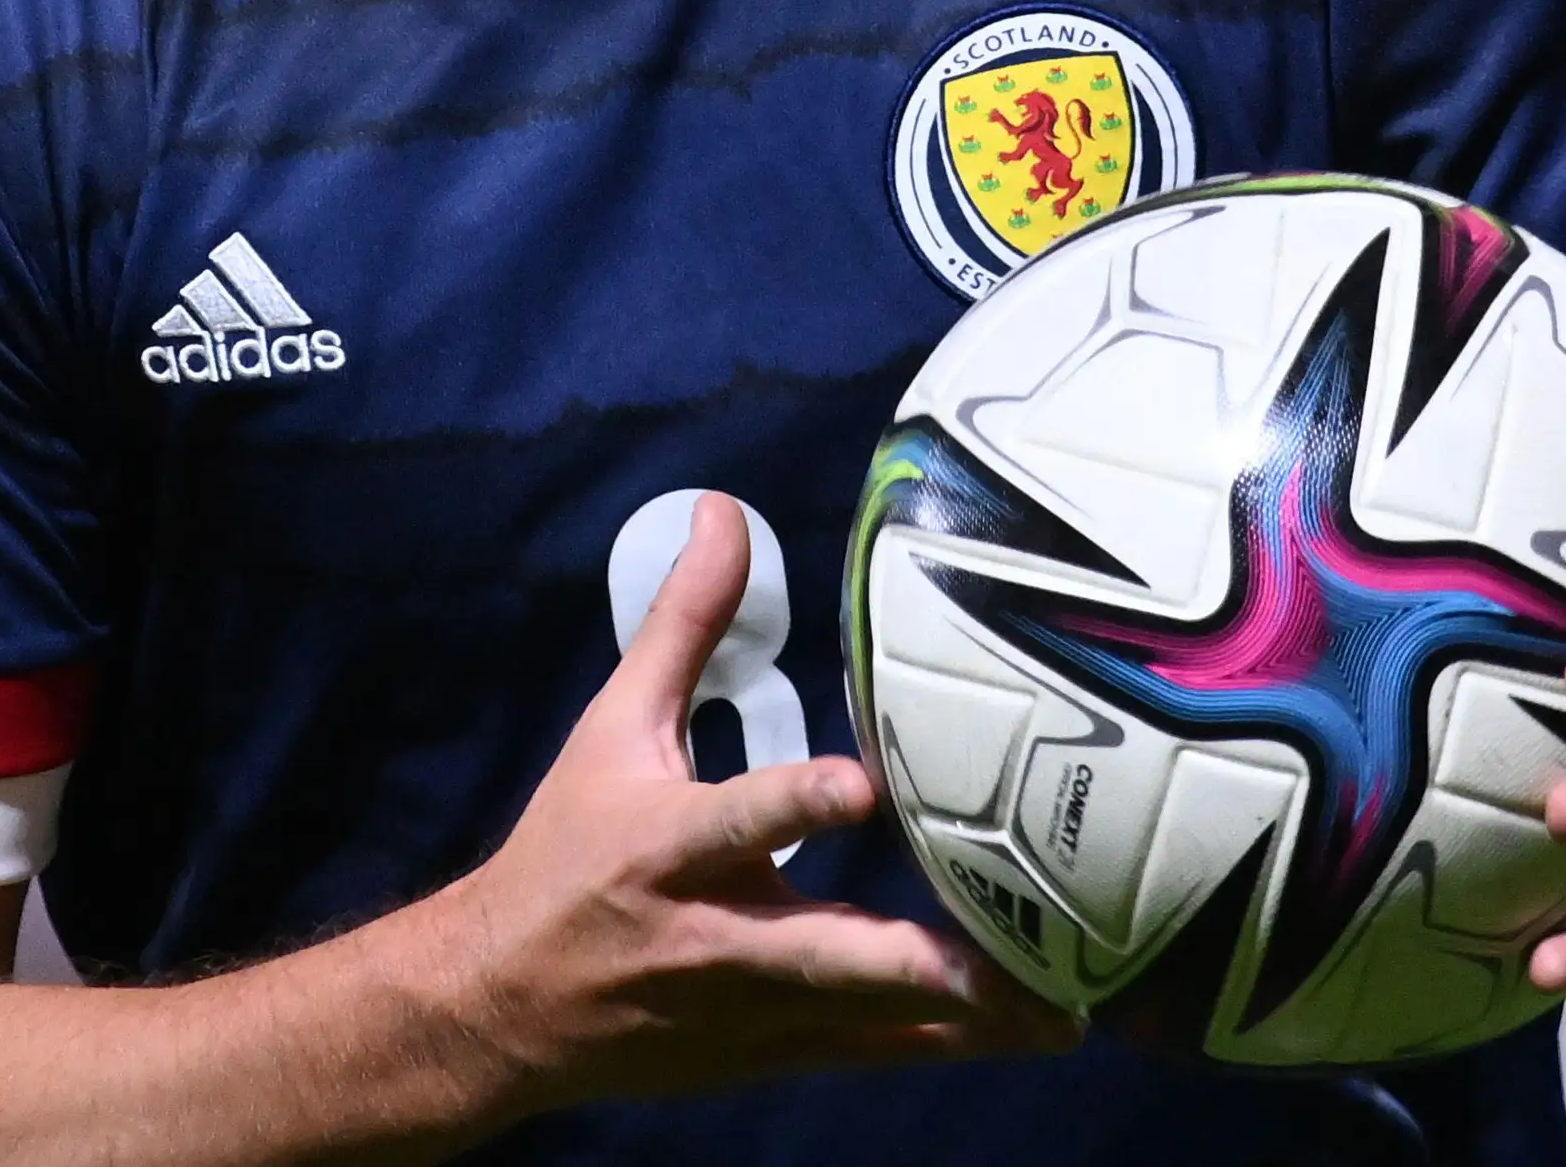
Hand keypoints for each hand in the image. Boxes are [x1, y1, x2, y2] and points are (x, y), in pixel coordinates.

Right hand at [429, 494, 1078, 1118]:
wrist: (502, 1007)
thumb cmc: (565, 857)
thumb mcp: (612, 730)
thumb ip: (682, 625)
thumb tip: (724, 514)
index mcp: (668, 848)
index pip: (740, 819)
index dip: (800, 804)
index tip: (867, 785)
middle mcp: (714, 938)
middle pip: (823, 953)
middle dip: (919, 964)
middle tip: (1015, 961)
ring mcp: (745, 1010)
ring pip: (865, 1018)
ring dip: (963, 1018)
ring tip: (1063, 1011)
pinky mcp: (767, 1051)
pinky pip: (865, 1049)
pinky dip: (940, 1042)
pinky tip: (1024, 1032)